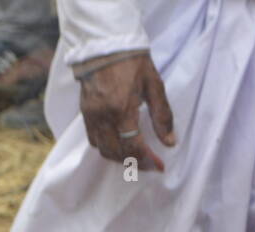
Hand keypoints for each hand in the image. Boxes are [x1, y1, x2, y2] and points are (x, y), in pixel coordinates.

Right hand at [77, 52, 175, 171]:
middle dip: (135, 163)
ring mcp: (91, 116)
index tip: (160, 166)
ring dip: (120, 158)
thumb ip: (162, 116)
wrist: (105, 43)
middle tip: (150, 163)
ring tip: (136, 156)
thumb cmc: (132, 61)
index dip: (148, 161)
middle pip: (117, 154)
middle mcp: (103, 117)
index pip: (134, 147)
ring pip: (103, 150)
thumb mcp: (154, 85)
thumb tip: (169, 142)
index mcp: (122, 109)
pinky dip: (107, 148)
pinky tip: (119, 144)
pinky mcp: (85, 113)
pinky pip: (93, 140)